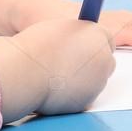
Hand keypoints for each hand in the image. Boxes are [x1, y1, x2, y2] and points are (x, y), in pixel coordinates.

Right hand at [0, 18, 116, 120]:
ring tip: (57, 74)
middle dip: (93, 62)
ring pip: (95, 80)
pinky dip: (74, 94)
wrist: (25, 72)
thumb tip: (82, 45)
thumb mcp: (61, 29)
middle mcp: (104, 59)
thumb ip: (77, 36)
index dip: (92, 43)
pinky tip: (56, 87)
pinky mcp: (86, 102)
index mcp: (98, 35)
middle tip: (70, 62)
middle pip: (105, 61)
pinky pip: (83, 96)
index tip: (81, 47)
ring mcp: (97, 83)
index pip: (106, 39)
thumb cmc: (36, 46)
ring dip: (83, 79)